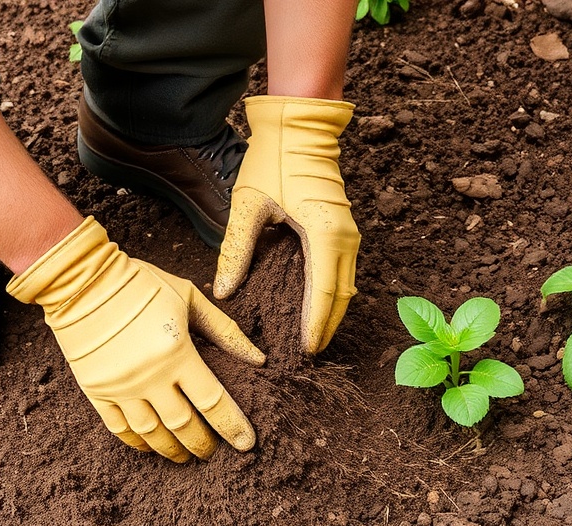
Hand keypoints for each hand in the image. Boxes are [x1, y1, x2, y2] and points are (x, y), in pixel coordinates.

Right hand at [7, 217, 264, 461]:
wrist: (80, 279)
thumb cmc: (141, 284)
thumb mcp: (189, 296)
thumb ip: (225, 330)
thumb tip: (258, 359)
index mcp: (176, 352)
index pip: (212, 401)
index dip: (232, 426)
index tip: (246, 444)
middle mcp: (149, 376)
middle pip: (183, 425)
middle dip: (202, 444)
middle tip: (212, 453)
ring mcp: (120, 386)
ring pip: (151, 433)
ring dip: (171, 450)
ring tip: (184, 456)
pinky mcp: (95, 389)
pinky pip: (118, 428)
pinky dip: (137, 442)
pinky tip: (150, 446)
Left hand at [214, 96, 359, 354]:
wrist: (300, 124)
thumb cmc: (274, 159)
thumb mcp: (248, 205)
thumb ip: (236, 249)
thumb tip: (224, 290)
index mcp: (324, 234)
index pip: (323, 294)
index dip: (316, 325)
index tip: (307, 351)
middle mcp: (344, 237)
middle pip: (342, 296)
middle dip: (328, 327)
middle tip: (310, 354)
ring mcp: (348, 232)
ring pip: (347, 286)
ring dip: (332, 313)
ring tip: (314, 337)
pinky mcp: (343, 227)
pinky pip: (343, 271)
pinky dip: (332, 294)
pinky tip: (316, 307)